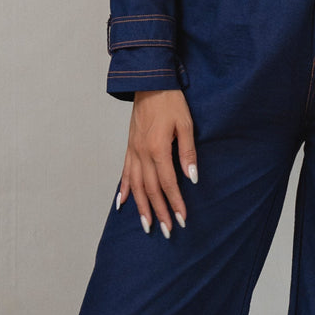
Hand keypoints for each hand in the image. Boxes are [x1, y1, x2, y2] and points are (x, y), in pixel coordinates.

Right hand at [116, 90, 196, 237]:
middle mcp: (142, 153)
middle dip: (159, 212)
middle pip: (150, 190)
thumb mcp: (186, 124)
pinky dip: (123, 190)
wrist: (150, 83)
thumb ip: (188, 152)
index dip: (175, 203)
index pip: (167, 183)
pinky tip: (122, 204)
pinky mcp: (129, 147)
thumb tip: (192, 177)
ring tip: (147, 225)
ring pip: (135, 186)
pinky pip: (124, 173)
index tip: (182, 219)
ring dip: (141, 207)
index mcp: (158, 149)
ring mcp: (133, 151)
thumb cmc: (171, 102)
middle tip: (166, 231)